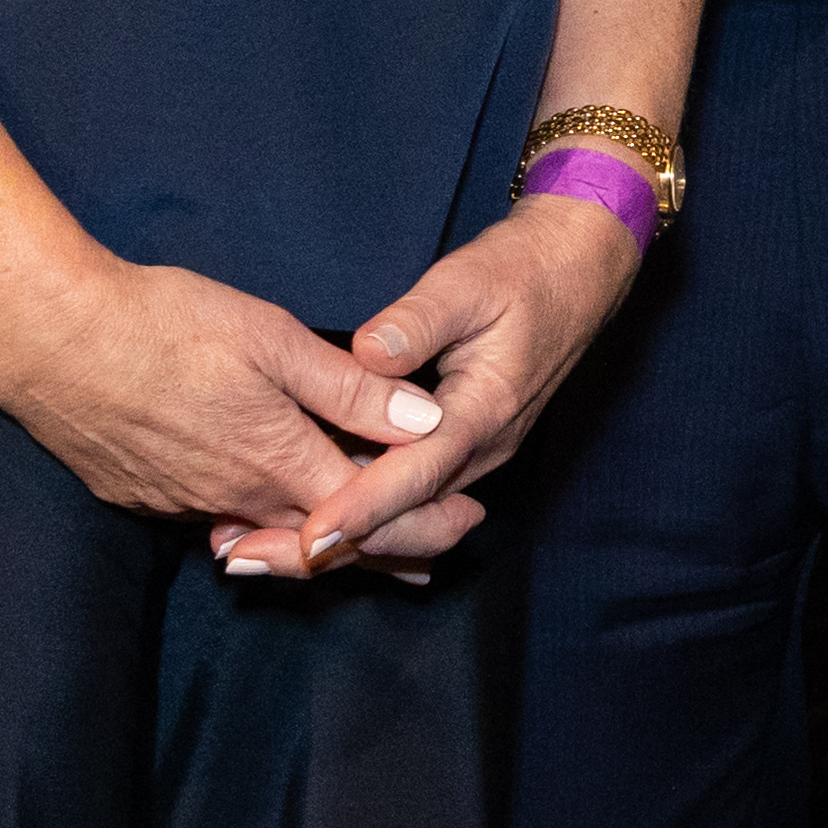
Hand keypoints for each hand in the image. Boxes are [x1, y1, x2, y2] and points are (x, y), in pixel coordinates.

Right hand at [0, 249, 429, 556]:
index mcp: (278, 461)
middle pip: (324, 542)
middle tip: (429, 561)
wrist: (48, 340)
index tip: (463, 527)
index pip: (369, 514)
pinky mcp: (144, 495)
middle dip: (383, 552)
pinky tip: (264, 524)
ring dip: (319, 545)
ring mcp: (184, 502)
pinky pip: (218, 522)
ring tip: (359, 551)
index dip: (421, 524)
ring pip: (269, 536)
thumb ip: (349, 388)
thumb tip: (424, 422)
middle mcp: (236, 498)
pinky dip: (258, 530)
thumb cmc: (162, 324)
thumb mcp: (271, 339)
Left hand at [292, 192, 662, 568]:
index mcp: (483, 412)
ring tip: (256, 548)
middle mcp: (480, 448)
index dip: (360, 509)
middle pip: (403, 517)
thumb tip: (367, 354)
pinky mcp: (460, 446)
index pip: (414, 476)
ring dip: (338, 536)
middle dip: (330, 544)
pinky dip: (358, 511)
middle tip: (249, 557)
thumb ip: (416, 321)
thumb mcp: (467, 282)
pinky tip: (304, 513)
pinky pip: (407, 494)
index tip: (309, 537)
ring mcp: (473, 452)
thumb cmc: (523, 272)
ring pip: (403, 515)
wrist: (579, 271)